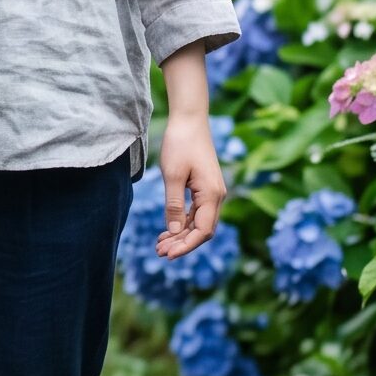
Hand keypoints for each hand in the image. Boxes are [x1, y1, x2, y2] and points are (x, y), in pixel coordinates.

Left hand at [155, 111, 226, 260]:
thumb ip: (174, 204)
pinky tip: (168, 229)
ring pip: (199, 222)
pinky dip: (182, 222)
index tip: (168, 255)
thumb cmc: (180, 144)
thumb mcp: (172, 175)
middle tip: (159, 252)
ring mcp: (212, 192)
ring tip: (160, 244)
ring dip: (181, 235)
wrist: (189, 121)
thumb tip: (175, 231)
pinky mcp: (205, 188)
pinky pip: (196, 212)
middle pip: (202, 230)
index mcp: (212, 195)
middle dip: (182, 244)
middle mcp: (217, 196)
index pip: (203, 231)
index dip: (186, 245)